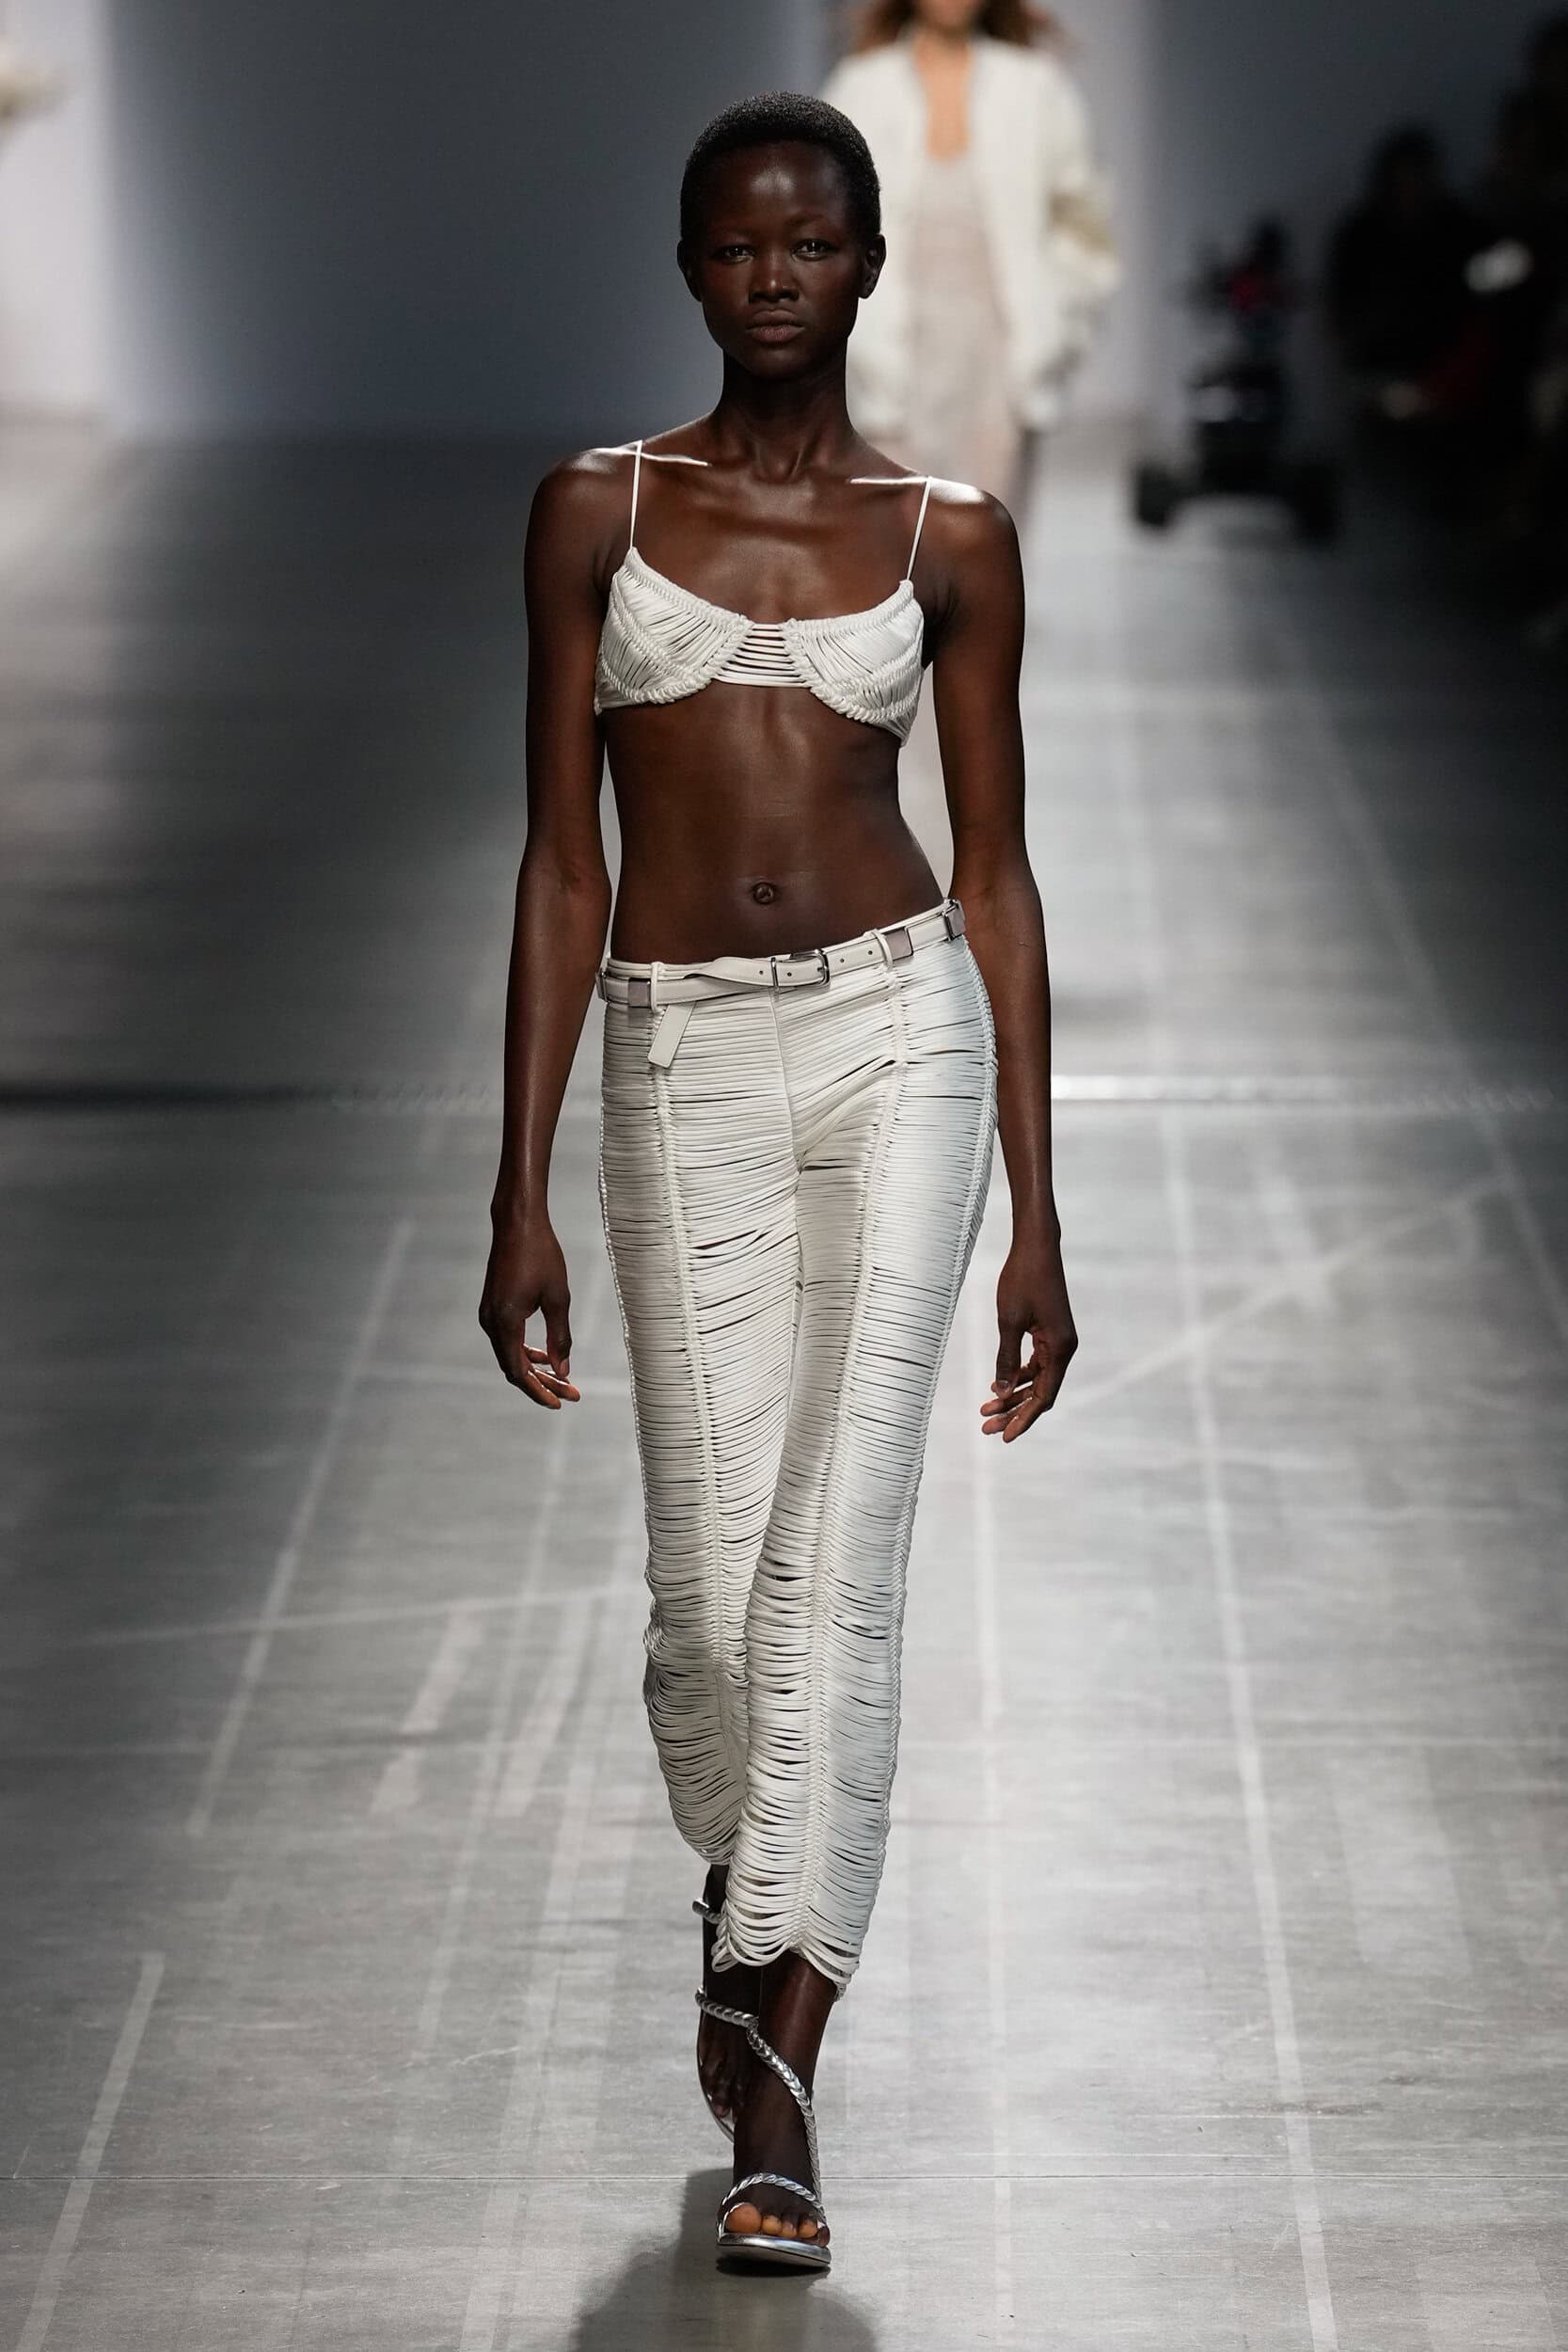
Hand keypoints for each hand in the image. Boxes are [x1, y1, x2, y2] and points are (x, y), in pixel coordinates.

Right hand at [479, 1212, 580, 1409]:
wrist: (517, 1224)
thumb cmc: (541, 1255)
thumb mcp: (558, 1298)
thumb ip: (560, 1337)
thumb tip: (564, 1370)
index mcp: (505, 1323)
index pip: (519, 1372)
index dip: (540, 1391)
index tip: (562, 1402)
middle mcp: (491, 1322)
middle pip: (513, 1368)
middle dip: (541, 1383)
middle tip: (570, 1394)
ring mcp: (489, 1314)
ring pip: (510, 1355)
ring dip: (535, 1369)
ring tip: (561, 1378)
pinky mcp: (492, 1307)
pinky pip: (507, 1340)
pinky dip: (526, 1352)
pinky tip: (546, 1355)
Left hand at [980, 1233, 1076, 1440]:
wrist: (1035, 1247)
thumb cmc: (1022, 1279)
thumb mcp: (1008, 1321)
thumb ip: (1005, 1358)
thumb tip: (1000, 1391)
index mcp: (1060, 1348)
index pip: (1044, 1396)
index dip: (1024, 1419)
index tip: (1005, 1436)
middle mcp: (1064, 1348)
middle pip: (1040, 1392)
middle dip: (1014, 1411)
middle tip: (986, 1427)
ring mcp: (1058, 1340)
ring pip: (1036, 1379)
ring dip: (1013, 1394)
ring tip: (986, 1408)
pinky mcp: (1050, 1332)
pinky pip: (1035, 1363)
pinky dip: (1017, 1375)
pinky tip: (997, 1384)